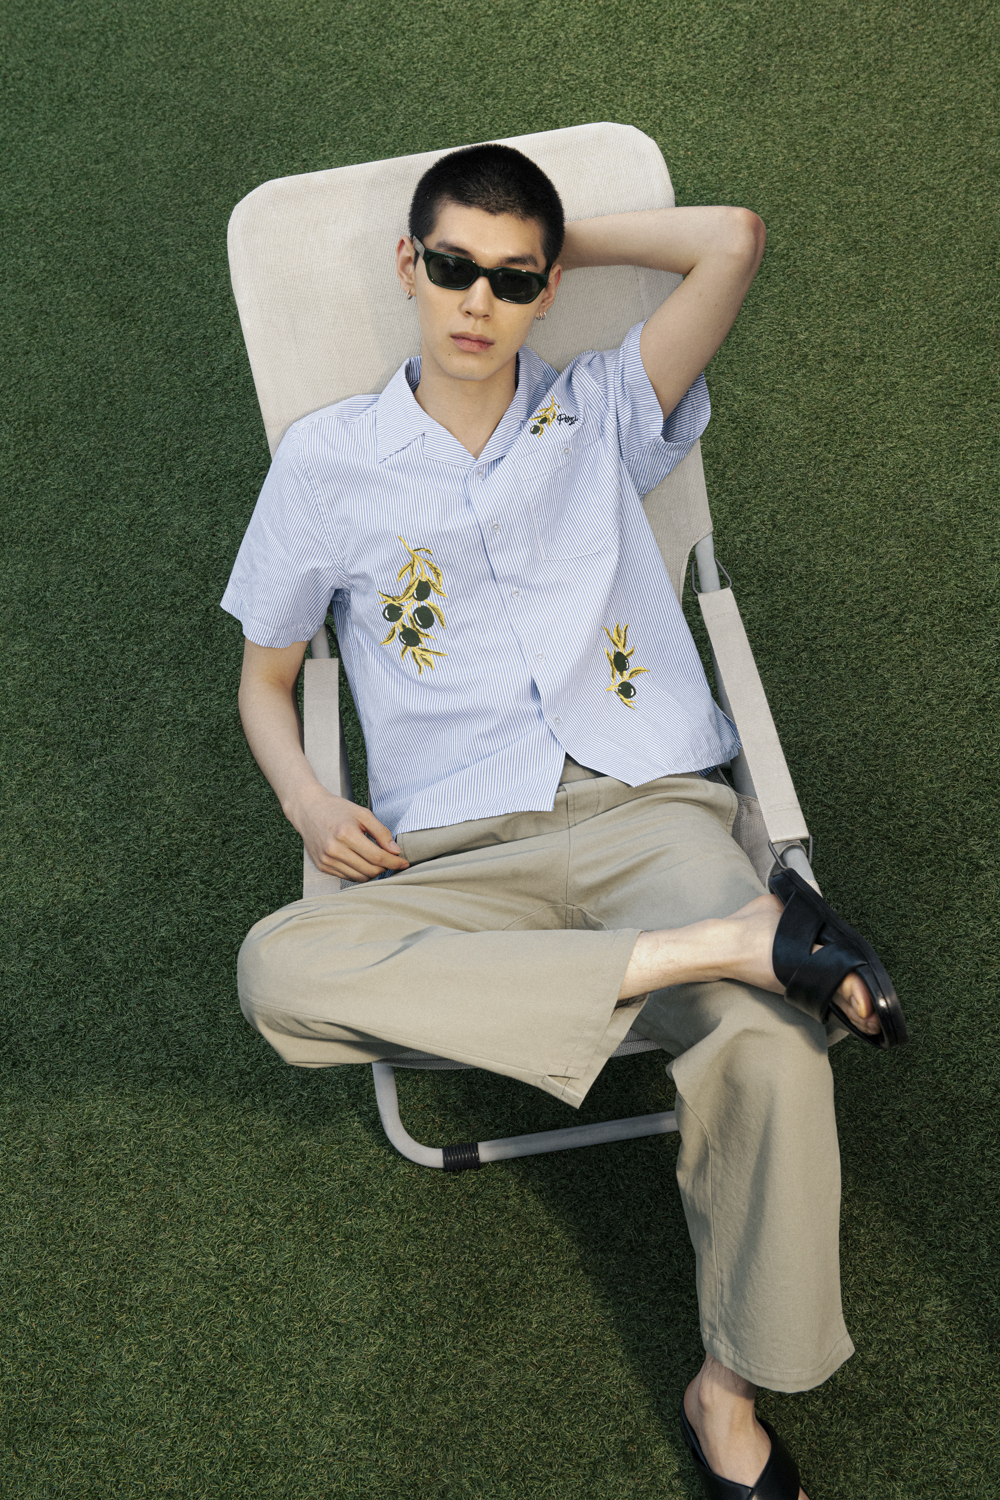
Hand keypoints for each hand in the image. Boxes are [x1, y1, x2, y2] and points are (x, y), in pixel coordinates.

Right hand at [293, 786, 409, 882]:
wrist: (308, 810)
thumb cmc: (337, 809)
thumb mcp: (363, 813)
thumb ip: (381, 832)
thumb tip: (395, 851)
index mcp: (346, 834)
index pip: (377, 857)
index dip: (394, 862)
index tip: (404, 862)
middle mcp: (334, 850)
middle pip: (369, 870)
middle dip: (385, 868)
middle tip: (392, 861)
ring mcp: (327, 860)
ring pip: (359, 877)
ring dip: (373, 873)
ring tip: (378, 862)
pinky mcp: (322, 866)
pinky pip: (347, 877)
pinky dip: (359, 873)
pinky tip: (363, 863)